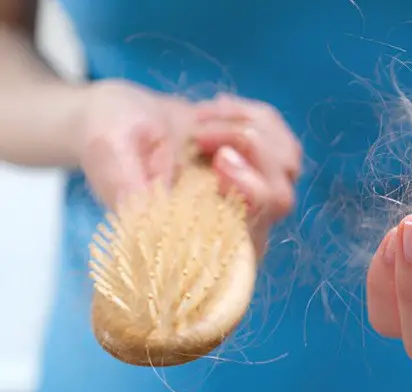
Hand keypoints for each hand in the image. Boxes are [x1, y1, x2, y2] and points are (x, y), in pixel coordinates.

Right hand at [75, 82, 299, 254]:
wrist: (121, 116)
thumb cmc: (109, 139)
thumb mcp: (108, 156)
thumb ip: (127, 188)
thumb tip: (151, 218)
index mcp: (195, 238)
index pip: (249, 242)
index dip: (249, 201)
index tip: (219, 161)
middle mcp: (231, 223)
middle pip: (280, 199)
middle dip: (250, 154)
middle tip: (201, 133)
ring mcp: (253, 192)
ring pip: (287, 164)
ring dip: (244, 127)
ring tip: (198, 121)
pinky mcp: (262, 163)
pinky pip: (281, 137)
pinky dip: (250, 114)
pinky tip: (213, 112)